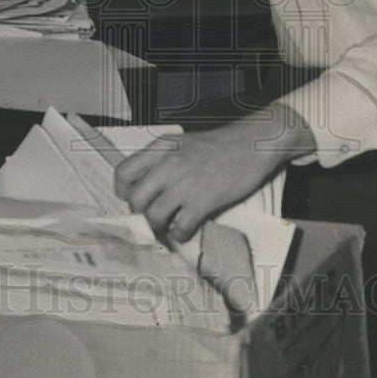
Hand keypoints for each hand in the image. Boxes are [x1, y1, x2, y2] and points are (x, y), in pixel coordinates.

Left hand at [114, 103, 315, 241]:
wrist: (253, 144)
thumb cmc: (220, 145)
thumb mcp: (184, 143)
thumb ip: (163, 160)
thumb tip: (147, 188)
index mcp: (161, 147)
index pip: (123, 172)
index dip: (124, 192)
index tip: (136, 199)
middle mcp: (168, 164)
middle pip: (135, 199)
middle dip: (141, 213)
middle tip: (154, 216)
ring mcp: (185, 182)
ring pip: (154, 216)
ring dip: (159, 226)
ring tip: (169, 225)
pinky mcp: (203, 200)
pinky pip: (180, 227)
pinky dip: (180, 234)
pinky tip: (186, 229)